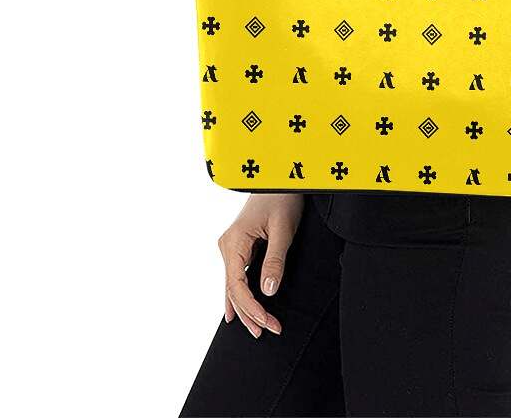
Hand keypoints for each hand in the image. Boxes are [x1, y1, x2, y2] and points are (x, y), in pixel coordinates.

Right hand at [218, 193, 303, 336]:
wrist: (278, 178)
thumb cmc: (282, 198)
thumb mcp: (282, 229)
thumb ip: (275, 259)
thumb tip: (268, 291)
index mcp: (234, 241)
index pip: (237, 286)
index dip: (251, 309)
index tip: (266, 324)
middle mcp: (227, 246)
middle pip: (233, 290)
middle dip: (249, 314)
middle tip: (267, 332)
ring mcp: (231, 246)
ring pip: (234, 285)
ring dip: (246, 307)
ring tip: (258, 328)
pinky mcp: (239, 246)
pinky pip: (237, 276)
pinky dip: (242, 295)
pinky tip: (240, 311)